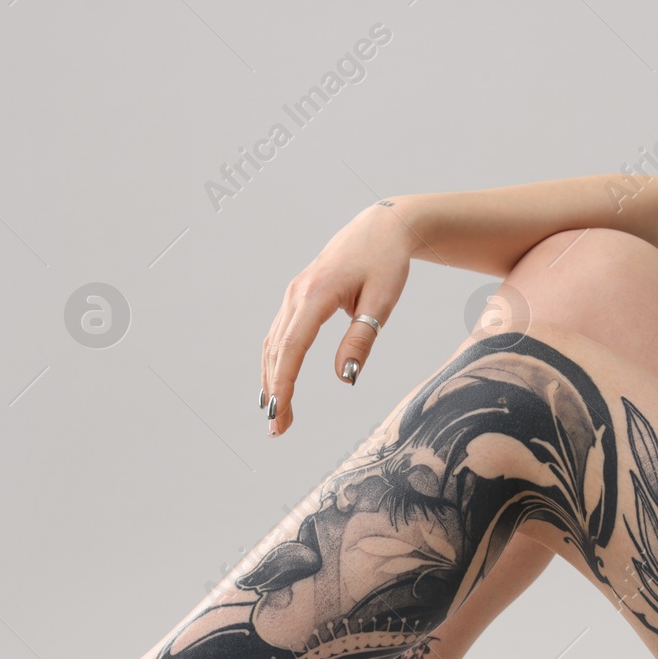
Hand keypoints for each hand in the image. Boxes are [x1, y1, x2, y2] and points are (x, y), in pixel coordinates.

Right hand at [259, 201, 416, 435]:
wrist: (381, 227)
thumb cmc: (386, 262)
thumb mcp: (382, 301)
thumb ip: (362, 338)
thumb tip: (346, 377)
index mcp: (316, 294)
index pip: (292, 347)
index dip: (283, 382)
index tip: (279, 412)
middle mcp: (296, 294)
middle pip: (276, 350)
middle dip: (274, 392)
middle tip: (277, 431)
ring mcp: (293, 295)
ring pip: (273, 344)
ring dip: (271, 381)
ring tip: (276, 416)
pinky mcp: (296, 298)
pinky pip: (278, 335)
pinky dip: (274, 363)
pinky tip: (275, 385)